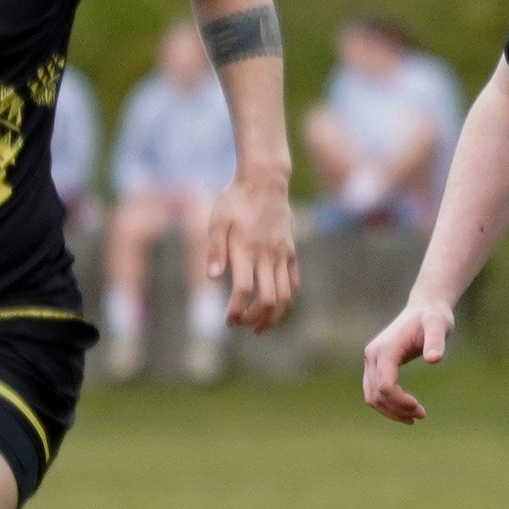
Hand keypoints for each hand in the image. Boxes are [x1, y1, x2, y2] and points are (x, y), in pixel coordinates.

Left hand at [203, 174, 299, 329]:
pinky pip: (294, 284)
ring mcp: (282, 255)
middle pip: (268, 299)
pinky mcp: (291, 253)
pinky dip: (287, 301)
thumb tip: (213, 278)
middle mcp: (267, 255)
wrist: (265, 181)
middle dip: (254, 319)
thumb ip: (215, 250)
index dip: (237, 310)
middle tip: (240, 325)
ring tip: (260, 327)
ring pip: (285, 296)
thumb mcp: (217, 221)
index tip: (229, 320)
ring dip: (273, 316)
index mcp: (246, 249)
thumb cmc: (235, 200)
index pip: (245, 289)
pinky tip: (276, 308)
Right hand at [362, 296, 453, 423]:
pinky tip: (407, 410)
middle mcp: (372, 355)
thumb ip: (436, 341)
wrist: (424, 308)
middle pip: (375, 394)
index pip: (385, 386)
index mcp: (385, 349)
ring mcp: (371, 360)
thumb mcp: (439, 325)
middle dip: (397, 410)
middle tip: (421, 415)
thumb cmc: (433, 317)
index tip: (420, 408)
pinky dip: (388, 404)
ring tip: (416, 417)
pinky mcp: (375, 364)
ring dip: (391, 411)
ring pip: (371, 396)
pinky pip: (374, 391)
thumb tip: (434, 359)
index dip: (400, 402)